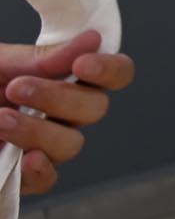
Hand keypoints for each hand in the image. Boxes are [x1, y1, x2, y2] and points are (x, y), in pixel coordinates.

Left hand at [0, 31, 133, 195]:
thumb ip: (39, 57)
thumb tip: (93, 38)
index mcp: (57, 76)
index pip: (113, 75)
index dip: (110, 70)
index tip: (81, 64)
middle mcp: (57, 111)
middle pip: (94, 109)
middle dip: (59, 98)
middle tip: (16, 88)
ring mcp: (40, 143)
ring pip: (71, 143)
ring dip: (37, 131)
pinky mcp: (19, 174)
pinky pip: (46, 179)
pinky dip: (39, 170)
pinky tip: (23, 160)